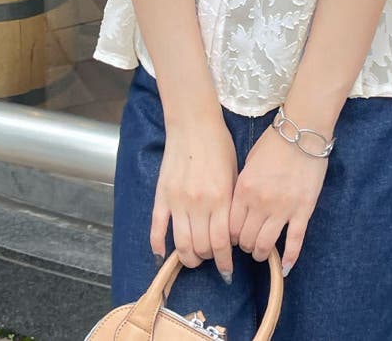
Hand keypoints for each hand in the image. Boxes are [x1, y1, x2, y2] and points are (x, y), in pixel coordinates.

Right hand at [151, 116, 237, 279]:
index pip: (221, 242)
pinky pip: (157, 228)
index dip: (225, 261)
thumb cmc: (219, 145)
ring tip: (194, 259)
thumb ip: (231, 204)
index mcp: (220, 197)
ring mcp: (177, 201)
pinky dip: (158, 246)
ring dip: (188, 258)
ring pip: (180, 244)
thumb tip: (230, 233)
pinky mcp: (161, 196)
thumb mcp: (233, 174)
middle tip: (212, 259)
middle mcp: (198, 203)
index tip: (228, 268)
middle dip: (208, 259)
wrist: (194, 124)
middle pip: (201, 247)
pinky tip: (163, 255)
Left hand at [229, 120, 328, 274]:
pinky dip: (289, 257)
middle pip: (246, 239)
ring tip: (261, 252)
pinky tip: (284, 267)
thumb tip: (238, 209)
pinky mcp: (303, 210)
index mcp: (243, 190)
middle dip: (244, 246)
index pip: (230, 227)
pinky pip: (294, 241)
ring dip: (260, 253)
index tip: (233, 236)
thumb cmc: (273, 143)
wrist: (302, 131)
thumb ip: (242, 188)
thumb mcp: (248, 163)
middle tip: (247, 244)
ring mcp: (283, 208)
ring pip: (265, 244)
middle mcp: (260, 203)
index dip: (230, 236)